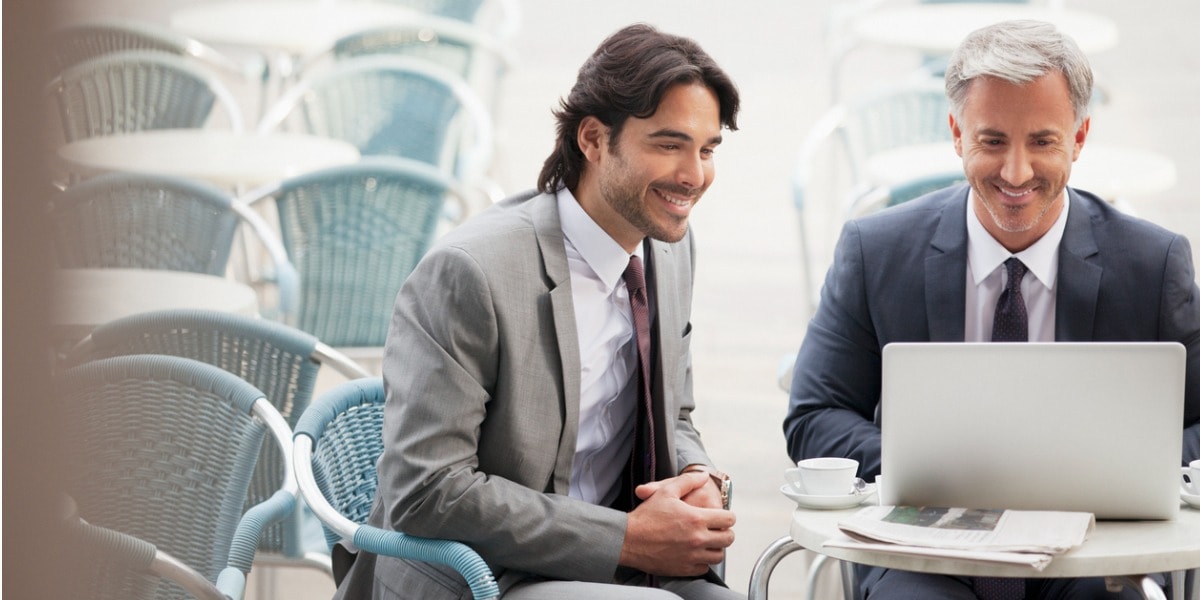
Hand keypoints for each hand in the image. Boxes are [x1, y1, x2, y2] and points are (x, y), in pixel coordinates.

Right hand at [618, 473, 735, 576]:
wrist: (628, 540)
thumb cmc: (646, 515)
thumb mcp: (666, 491)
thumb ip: (688, 481)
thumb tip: (703, 475)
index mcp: (696, 519)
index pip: (728, 520)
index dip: (727, 516)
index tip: (721, 517)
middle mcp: (697, 539)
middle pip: (728, 539)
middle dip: (725, 533)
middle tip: (717, 529)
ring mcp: (691, 556)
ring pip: (718, 556)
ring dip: (715, 548)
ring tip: (707, 542)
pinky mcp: (684, 569)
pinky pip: (704, 568)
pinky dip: (702, 561)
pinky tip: (694, 553)